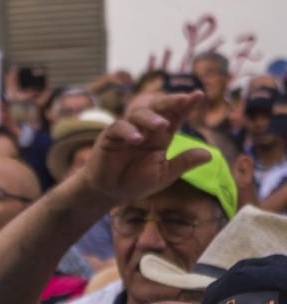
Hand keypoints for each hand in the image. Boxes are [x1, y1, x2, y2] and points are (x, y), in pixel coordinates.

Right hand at [82, 91, 211, 204]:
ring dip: (151, 117)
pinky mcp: (109, 137)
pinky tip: (138, 139)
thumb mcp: (165, 174)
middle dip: (170, 102)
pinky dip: (129, 131)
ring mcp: (127, 131)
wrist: (110, 192)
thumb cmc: (136, 182)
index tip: (198, 95)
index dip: (186, 106)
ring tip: (162, 125)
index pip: (175, 116)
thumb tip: (209, 155)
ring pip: (138, 114)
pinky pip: (119, 127)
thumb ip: (183, 163)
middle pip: (158, 109)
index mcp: (161, 136)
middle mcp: (145, 129)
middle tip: (183, 98)